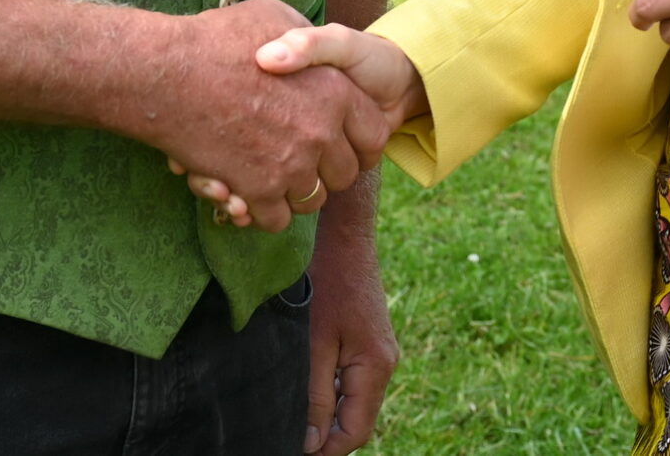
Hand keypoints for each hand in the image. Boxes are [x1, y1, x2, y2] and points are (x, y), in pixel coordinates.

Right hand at [176, 26, 425, 228]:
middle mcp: (320, 132)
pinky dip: (263, 211)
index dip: (360, 143)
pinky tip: (249, 194)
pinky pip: (275, 218)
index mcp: (334, 90)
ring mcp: (289, 165)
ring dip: (296, 193)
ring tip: (276, 176)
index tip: (343, 144)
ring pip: (311, 200)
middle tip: (303, 160)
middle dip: (327, 171)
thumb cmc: (217, 39)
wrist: (166, 72)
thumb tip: (311, 47)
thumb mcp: (275, 15)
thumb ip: (305, 39)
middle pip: (345, 174)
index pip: (374, 135)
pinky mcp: (256, 189)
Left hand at [301, 191, 397, 453]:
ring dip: (326, 413)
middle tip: (285, 435)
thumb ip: (315, 396)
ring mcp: (379, 352)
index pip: (355, 432)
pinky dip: (330, 391)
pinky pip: (352, 380)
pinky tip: (304, 386)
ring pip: (353, 401)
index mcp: (375, 368)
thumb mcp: (313, 343)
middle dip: (324, 435)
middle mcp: (384, 364)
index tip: (293, 450)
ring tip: (290, 414)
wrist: (344, 235)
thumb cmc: (327, 282)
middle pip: (356, 420)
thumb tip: (312, 444)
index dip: (326, 451)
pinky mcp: (368, 341)